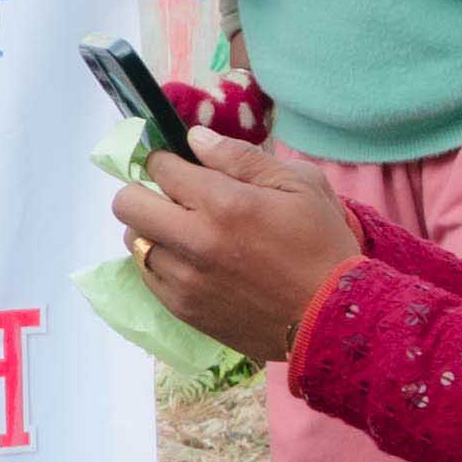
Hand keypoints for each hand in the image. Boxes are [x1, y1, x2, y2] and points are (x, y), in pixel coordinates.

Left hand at [109, 137, 367, 366]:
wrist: (333, 321)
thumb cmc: (323, 246)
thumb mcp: (300, 186)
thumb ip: (241, 157)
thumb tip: (195, 139)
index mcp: (224, 204)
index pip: (161, 168)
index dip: (169, 161)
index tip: (182, 167)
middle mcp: (195, 241)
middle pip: (127, 203)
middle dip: (145, 191)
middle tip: (175, 197)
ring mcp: (184, 280)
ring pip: (135, 240)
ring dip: (154, 229)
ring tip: (187, 232)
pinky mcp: (184, 310)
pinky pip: (148, 275)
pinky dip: (161, 261)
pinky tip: (192, 261)